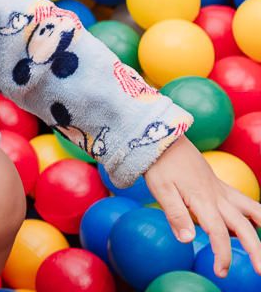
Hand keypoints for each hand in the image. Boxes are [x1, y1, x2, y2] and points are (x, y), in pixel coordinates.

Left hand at [144, 135, 260, 276]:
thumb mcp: (161, 189)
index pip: (218, 233)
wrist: (165, 138)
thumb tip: (188, 240)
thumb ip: (175, 215)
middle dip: (255, 250)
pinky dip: (255, 214)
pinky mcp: (221, 186)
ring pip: (252, 210)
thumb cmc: (160, 165)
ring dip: (260, 228)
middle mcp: (217, 196)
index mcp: (202, 200)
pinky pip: (244, 201)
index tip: (221, 272)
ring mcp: (222, 190)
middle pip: (242, 226)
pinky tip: (255, 224)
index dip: (222, 254)